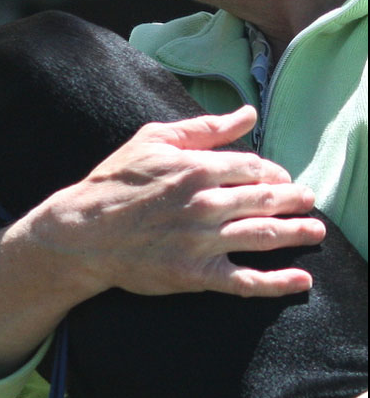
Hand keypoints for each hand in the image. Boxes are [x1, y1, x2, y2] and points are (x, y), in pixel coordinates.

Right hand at [0, 106, 325, 374]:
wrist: (81, 232)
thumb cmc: (114, 182)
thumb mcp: (152, 140)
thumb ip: (204, 128)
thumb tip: (247, 114)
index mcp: (197, 168)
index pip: (254, 167)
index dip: (272, 171)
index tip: (278, 177)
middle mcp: (205, 204)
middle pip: (267, 200)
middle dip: (294, 199)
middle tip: (308, 200)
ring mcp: (202, 242)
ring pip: (264, 236)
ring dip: (297, 233)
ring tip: (315, 230)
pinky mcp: (195, 275)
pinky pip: (246, 281)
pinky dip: (278, 283)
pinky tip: (301, 280)